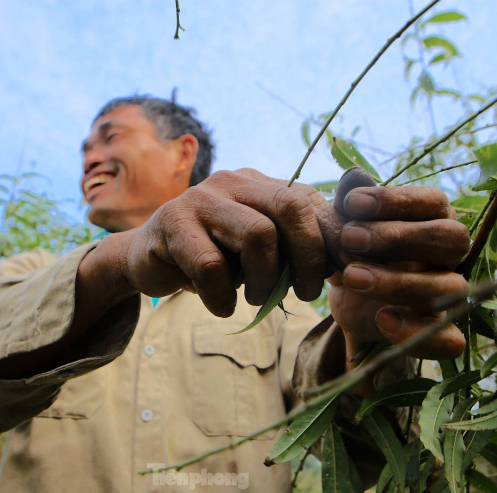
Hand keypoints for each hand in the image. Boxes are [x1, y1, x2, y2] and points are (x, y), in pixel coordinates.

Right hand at [115, 169, 336, 316]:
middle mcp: (234, 182)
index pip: (311, 200)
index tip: (339, 274)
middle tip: (305, 292)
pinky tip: (221, 305)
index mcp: (260, 184)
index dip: (332, 239)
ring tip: (255, 298)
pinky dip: (222, 296)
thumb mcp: (257, 251)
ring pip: (257, 235)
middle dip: (308, 256)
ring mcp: (202, 198)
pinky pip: (211, 265)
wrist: (148, 258)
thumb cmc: (211, 257)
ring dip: (264, 280)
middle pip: (290, 206)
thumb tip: (348, 259)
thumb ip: (294, 247)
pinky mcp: (172, 221)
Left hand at [328, 185, 469, 360]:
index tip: (351, 203)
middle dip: (399, 236)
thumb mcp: (342, 233)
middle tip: (349, 238)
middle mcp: (447, 257)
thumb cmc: (352, 257)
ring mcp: (447, 297)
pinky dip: (418, 331)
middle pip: (452, 238)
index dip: (396, 200)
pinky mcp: (441, 335)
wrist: (348, 307)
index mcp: (430, 223)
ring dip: (398, 281)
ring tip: (351, 276)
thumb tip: (351, 179)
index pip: (434, 202)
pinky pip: (451, 341)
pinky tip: (382, 319)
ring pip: (450, 287)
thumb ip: (347, 210)